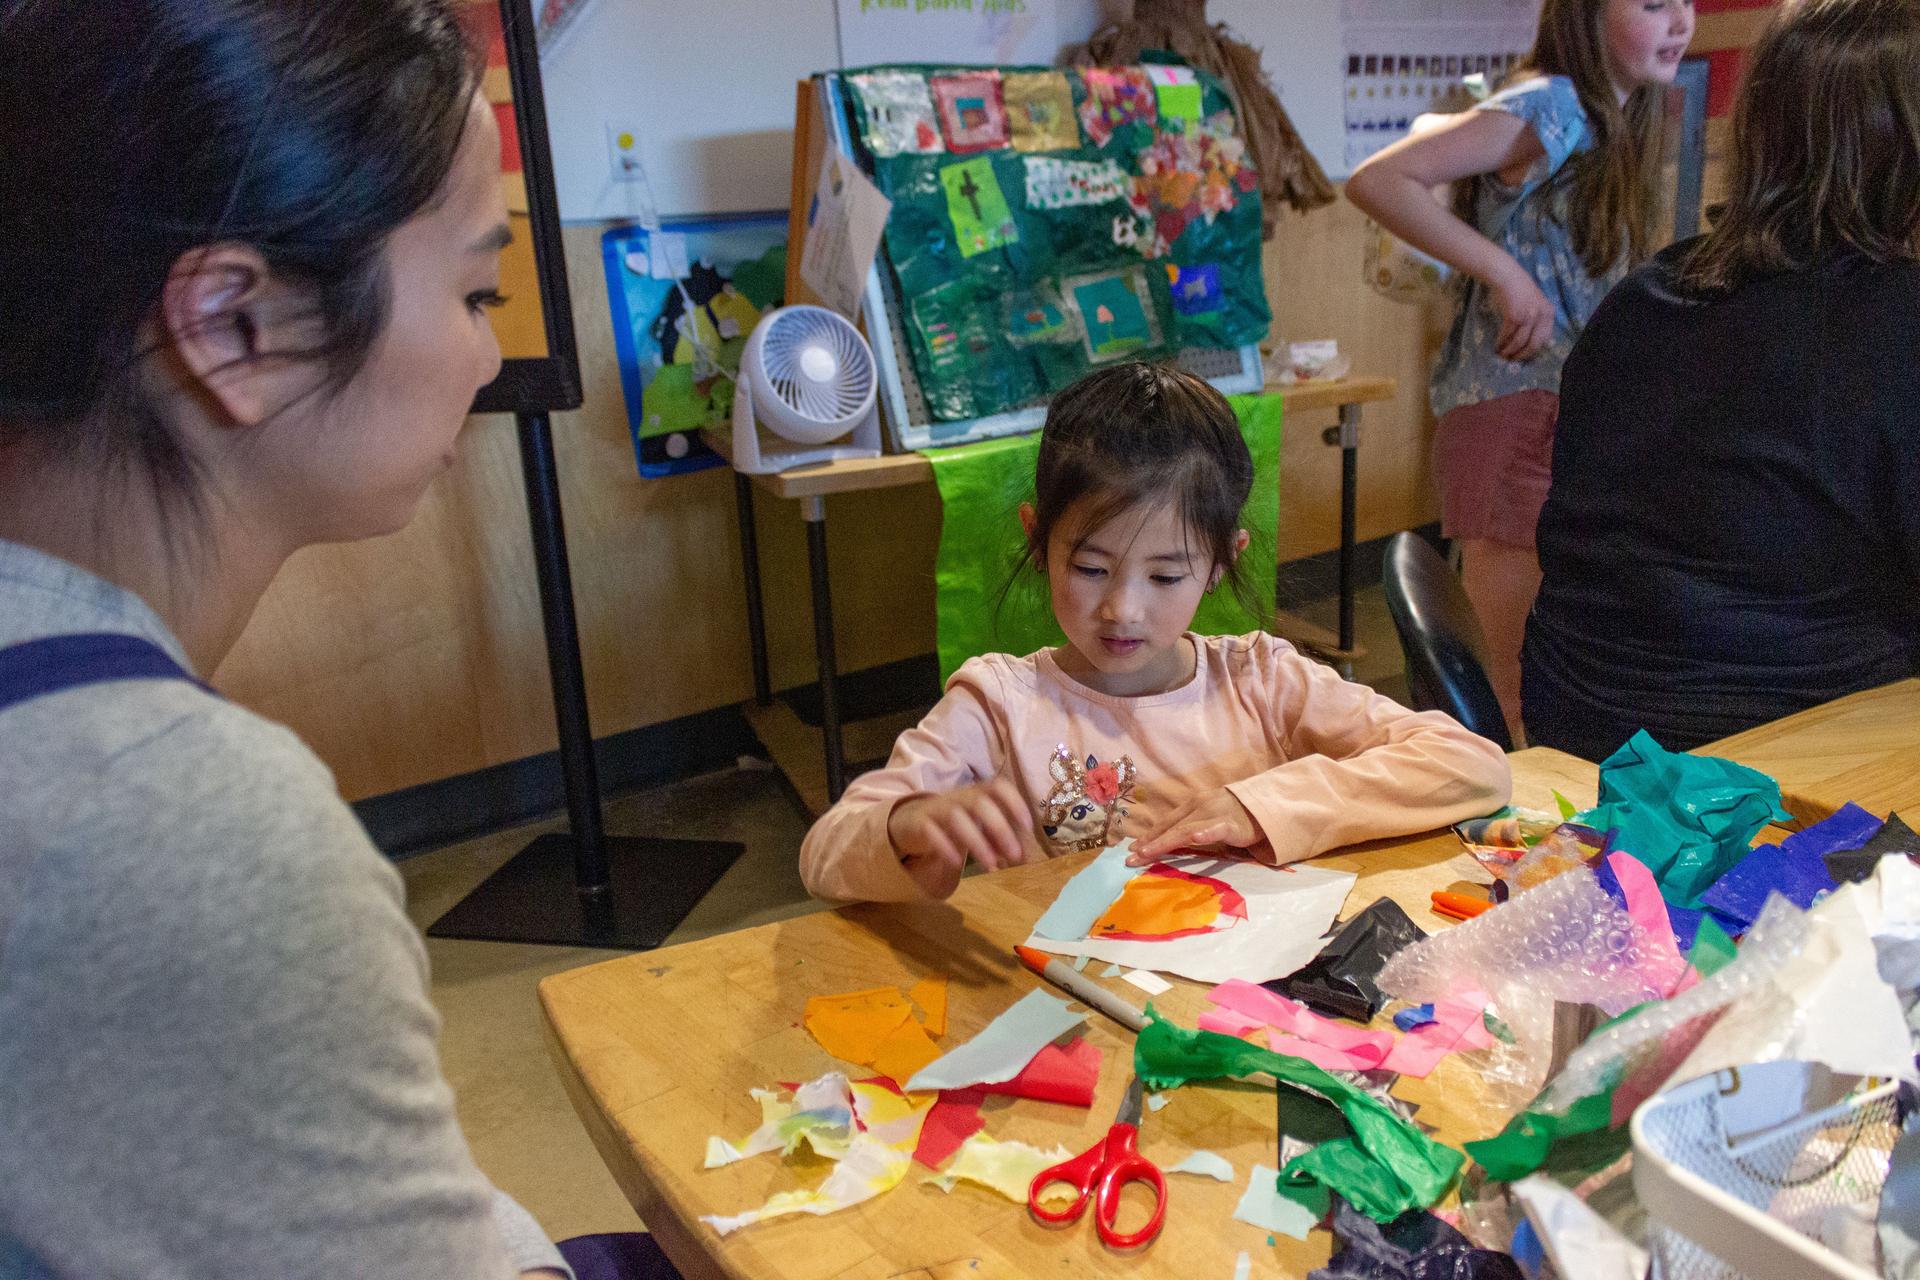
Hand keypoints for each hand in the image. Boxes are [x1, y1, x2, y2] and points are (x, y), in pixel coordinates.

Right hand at [888, 779, 1041, 895]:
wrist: (910, 821)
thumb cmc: (954, 823)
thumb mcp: (979, 828)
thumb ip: (1000, 840)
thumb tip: (1023, 857)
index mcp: (977, 793)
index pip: (998, 787)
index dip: (1014, 803)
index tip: (1028, 826)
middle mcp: (958, 797)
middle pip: (979, 803)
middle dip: (1000, 829)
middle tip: (1015, 856)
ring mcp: (937, 808)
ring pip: (956, 817)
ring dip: (977, 842)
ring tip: (991, 866)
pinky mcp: (918, 824)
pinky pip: (930, 831)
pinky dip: (944, 846)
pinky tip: (957, 864)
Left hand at [1128, 790, 1260, 863]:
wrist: (1263, 806)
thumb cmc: (1232, 814)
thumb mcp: (1205, 817)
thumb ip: (1188, 826)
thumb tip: (1163, 840)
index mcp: (1191, 805)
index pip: (1165, 822)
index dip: (1148, 836)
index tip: (1131, 850)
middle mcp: (1199, 807)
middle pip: (1170, 827)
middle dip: (1149, 844)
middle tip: (1130, 859)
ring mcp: (1215, 814)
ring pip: (1186, 830)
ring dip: (1165, 841)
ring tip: (1148, 852)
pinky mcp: (1233, 825)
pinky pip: (1217, 829)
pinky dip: (1206, 833)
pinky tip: (1196, 837)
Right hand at [1488, 262, 1553, 361]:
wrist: (1507, 276)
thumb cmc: (1519, 289)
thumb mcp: (1536, 304)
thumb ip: (1538, 320)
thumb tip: (1532, 341)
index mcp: (1549, 313)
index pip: (1545, 340)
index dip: (1534, 351)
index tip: (1524, 356)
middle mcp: (1541, 316)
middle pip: (1533, 344)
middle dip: (1522, 355)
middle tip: (1512, 360)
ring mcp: (1528, 316)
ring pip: (1519, 342)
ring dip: (1509, 351)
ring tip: (1502, 354)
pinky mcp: (1513, 316)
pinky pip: (1507, 335)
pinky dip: (1501, 342)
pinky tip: (1497, 346)